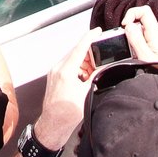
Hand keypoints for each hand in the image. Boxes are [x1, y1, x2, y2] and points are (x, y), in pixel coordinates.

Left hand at [33, 29, 99, 149]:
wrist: (53, 126)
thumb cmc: (66, 114)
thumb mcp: (87, 93)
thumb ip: (96, 77)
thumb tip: (105, 67)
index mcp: (65, 71)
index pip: (79, 48)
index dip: (90, 37)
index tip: (97, 31)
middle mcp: (58, 69)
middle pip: (77, 53)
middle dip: (90, 55)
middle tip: (101, 60)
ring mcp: (55, 73)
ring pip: (73, 60)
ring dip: (85, 64)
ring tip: (93, 74)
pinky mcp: (55, 78)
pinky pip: (69, 67)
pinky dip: (78, 70)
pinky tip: (85, 79)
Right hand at [121, 5, 157, 87]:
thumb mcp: (145, 57)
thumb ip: (135, 39)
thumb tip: (128, 26)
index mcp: (156, 32)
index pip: (144, 11)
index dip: (131, 14)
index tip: (124, 25)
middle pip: (140, 22)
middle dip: (130, 32)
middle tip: (128, 46)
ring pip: (141, 31)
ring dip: (134, 41)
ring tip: (135, 55)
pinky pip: (144, 39)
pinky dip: (138, 46)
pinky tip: (139, 57)